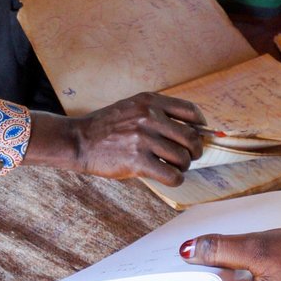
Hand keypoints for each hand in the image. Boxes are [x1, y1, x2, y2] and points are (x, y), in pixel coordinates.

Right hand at [60, 92, 205, 185]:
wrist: (80, 140)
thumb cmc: (107, 126)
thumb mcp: (132, 106)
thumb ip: (157, 112)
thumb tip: (192, 128)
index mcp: (150, 101)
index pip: (190, 111)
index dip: (201, 125)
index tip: (200, 133)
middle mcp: (150, 117)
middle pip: (191, 137)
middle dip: (195, 151)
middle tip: (188, 157)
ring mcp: (144, 139)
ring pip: (183, 158)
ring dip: (182, 167)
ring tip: (172, 167)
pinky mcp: (138, 161)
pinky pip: (172, 175)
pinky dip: (175, 179)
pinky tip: (167, 177)